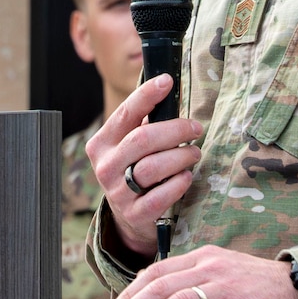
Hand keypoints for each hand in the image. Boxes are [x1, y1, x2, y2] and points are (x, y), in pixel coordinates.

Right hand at [85, 75, 204, 256]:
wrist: (129, 217)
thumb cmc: (135, 169)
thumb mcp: (130, 146)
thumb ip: (144, 124)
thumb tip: (169, 89)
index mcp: (102, 144)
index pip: (125, 114)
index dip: (146, 95)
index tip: (167, 81)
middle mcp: (105, 167)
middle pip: (143, 139)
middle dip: (175, 129)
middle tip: (196, 128)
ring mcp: (118, 193)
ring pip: (153, 166)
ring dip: (181, 156)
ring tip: (194, 152)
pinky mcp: (135, 214)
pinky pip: (161, 195)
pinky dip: (178, 183)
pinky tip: (186, 176)